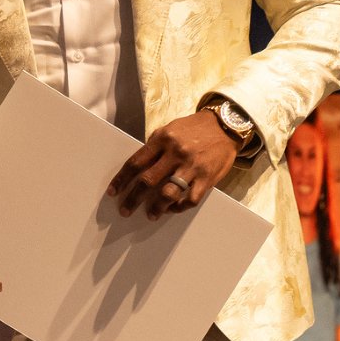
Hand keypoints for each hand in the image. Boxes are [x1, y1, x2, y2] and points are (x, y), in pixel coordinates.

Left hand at [106, 111, 237, 219]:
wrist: (226, 126)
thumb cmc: (193, 129)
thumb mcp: (170, 129)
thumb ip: (154, 146)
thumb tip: (138, 167)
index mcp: (163, 140)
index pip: (136, 162)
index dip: (122, 179)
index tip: (113, 192)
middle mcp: (176, 153)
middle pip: (148, 181)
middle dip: (133, 198)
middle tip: (125, 210)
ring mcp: (192, 167)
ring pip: (168, 193)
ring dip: (156, 207)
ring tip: (151, 214)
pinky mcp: (208, 178)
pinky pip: (191, 199)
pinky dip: (180, 207)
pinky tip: (172, 209)